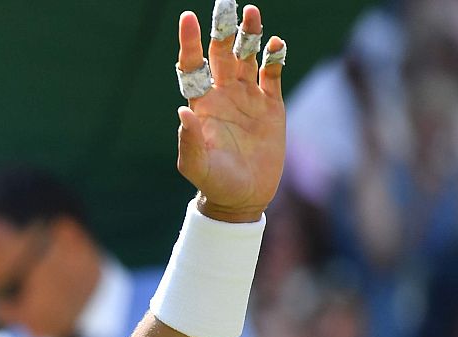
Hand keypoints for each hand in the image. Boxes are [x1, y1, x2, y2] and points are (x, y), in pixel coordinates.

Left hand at [175, 3, 285, 221]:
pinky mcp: (270, 105)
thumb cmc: (214, 183)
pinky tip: (275, 44)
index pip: (192, 66)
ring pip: (247, 57)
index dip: (190, 42)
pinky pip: (272, 74)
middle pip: (221, 54)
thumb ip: (190, 141)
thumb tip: (183, 112)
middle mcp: (223, 95)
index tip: (188, 18)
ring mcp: (247, 97)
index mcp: (201, 105)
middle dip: (222, 29)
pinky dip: (274, 57)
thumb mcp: (198, 166)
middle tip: (225, 3)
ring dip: (249, 35)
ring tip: (251, 12)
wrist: (244, 197)